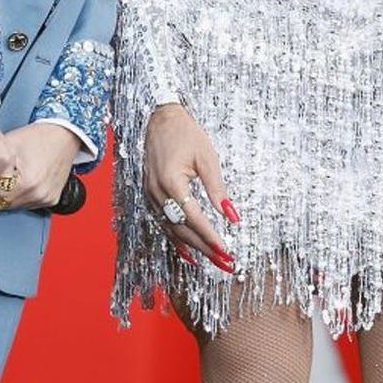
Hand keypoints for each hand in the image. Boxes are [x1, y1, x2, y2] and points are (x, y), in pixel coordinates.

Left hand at [0, 124, 81, 210]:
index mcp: (25, 182)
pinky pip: (30, 204)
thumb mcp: (9, 144)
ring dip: (10, 196)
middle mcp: (37, 193)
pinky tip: (24, 181)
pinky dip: (24, 196)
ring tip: (11, 178)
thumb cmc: (38, 136)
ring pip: (16, 206)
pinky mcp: (52, 199)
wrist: (65, 134)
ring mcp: (46, 198)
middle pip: (3, 203)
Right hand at [145, 104, 237, 270]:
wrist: (160, 119)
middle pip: (182, 229)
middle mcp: (157, 192)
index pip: (193, 217)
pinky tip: (189, 251)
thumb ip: (217, 188)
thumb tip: (232, 215)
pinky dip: (176, 239)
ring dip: (192, 247)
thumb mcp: (207, 158)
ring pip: (171, 229)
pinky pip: (163, 222)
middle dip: (204, 248)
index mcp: (171, 181)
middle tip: (225, 263)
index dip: (210, 236)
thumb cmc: (185, 134)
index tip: (226, 250)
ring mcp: (150, 195)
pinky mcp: (150, 195)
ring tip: (212, 261)